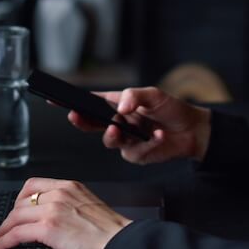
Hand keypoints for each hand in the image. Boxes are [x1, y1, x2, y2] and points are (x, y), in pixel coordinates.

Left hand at [0, 178, 130, 248]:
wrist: (120, 243)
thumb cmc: (111, 233)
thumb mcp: (89, 207)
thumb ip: (70, 206)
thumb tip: (53, 217)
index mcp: (70, 186)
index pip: (34, 185)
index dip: (19, 199)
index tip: (15, 210)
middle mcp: (60, 193)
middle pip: (21, 201)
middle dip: (10, 217)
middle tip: (5, 228)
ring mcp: (52, 209)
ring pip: (16, 217)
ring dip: (3, 230)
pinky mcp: (48, 228)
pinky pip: (17, 233)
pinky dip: (4, 241)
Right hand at [67, 86, 210, 163]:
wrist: (193, 131)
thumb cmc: (171, 109)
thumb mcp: (154, 94)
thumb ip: (135, 96)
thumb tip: (121, 106)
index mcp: (117, 105)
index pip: (90, 103)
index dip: (71, 102)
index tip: (54, 100)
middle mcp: (118, 123)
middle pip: (91, 124)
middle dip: (80, 121)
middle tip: (75, 116)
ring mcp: (125, 140)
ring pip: (108, 141)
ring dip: (112, 134)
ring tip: (119, 127)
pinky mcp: (137, 154)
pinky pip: (134, 152)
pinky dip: (148, 143)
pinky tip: (159, 135)